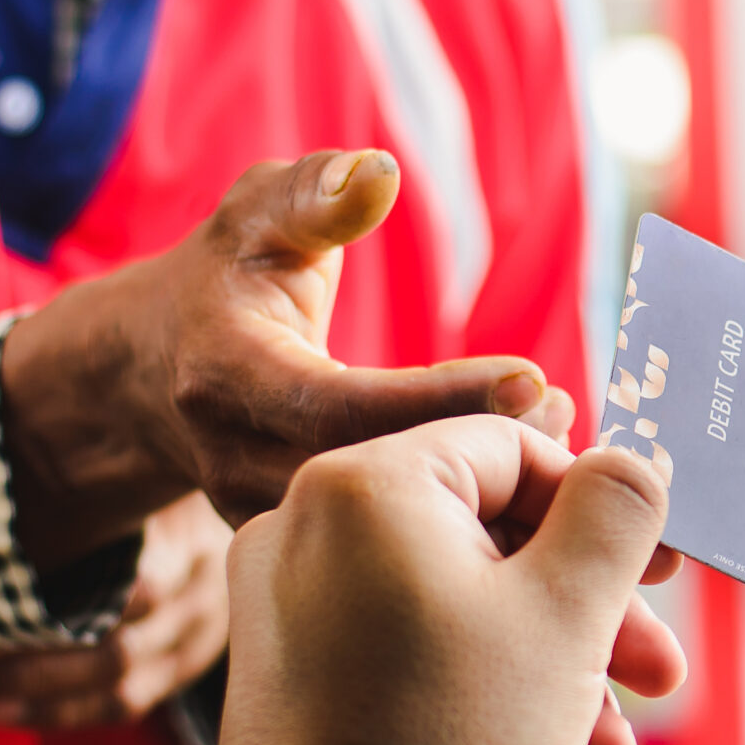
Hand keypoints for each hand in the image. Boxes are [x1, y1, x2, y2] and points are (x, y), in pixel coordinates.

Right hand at [0, 149, 575, 569]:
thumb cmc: (227, 276)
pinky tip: (561, 559)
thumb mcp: (256, 215)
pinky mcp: (305, 557)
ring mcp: (268, 524)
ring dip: (495, 537)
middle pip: (378, 492)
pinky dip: (477, 565)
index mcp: (228, 378)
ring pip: (392, 551)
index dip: (439, 400)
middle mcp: (240, 466)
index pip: (340, 404)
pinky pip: (397, 569)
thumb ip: (316, 193)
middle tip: (585, 442)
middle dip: (489, 473)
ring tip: (592, 505)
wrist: (152, 373)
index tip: (536, 382)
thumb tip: (379, 175)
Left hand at [0, 493, 233, 729]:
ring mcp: (201, 636)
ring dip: (33, 696)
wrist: (250, 509)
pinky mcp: (185, 664)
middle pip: (117, 648)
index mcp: (193, 537)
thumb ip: (88, 484)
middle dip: (26, 666)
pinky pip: (124, 704)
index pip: (136, 591)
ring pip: (118, 685)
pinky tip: (4, 711)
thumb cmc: (158, 471)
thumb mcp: (135, 467)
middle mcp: (206, 594)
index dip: (50, 613)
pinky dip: (59, 712)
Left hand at [213, 415, 686, 744]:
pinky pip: (405, 664)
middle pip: (486, 542)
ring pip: (454, 616)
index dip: (603, 512)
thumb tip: (630, 465)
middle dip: (587, 620)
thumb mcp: (566, 614)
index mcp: (367, 483)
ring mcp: (287, 606)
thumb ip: (614, 516)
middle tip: (654, 676)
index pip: (514, 451)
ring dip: (547, 681)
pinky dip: (478, 707)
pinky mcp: (288, 678)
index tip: (656, 574)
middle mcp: (307, 527)